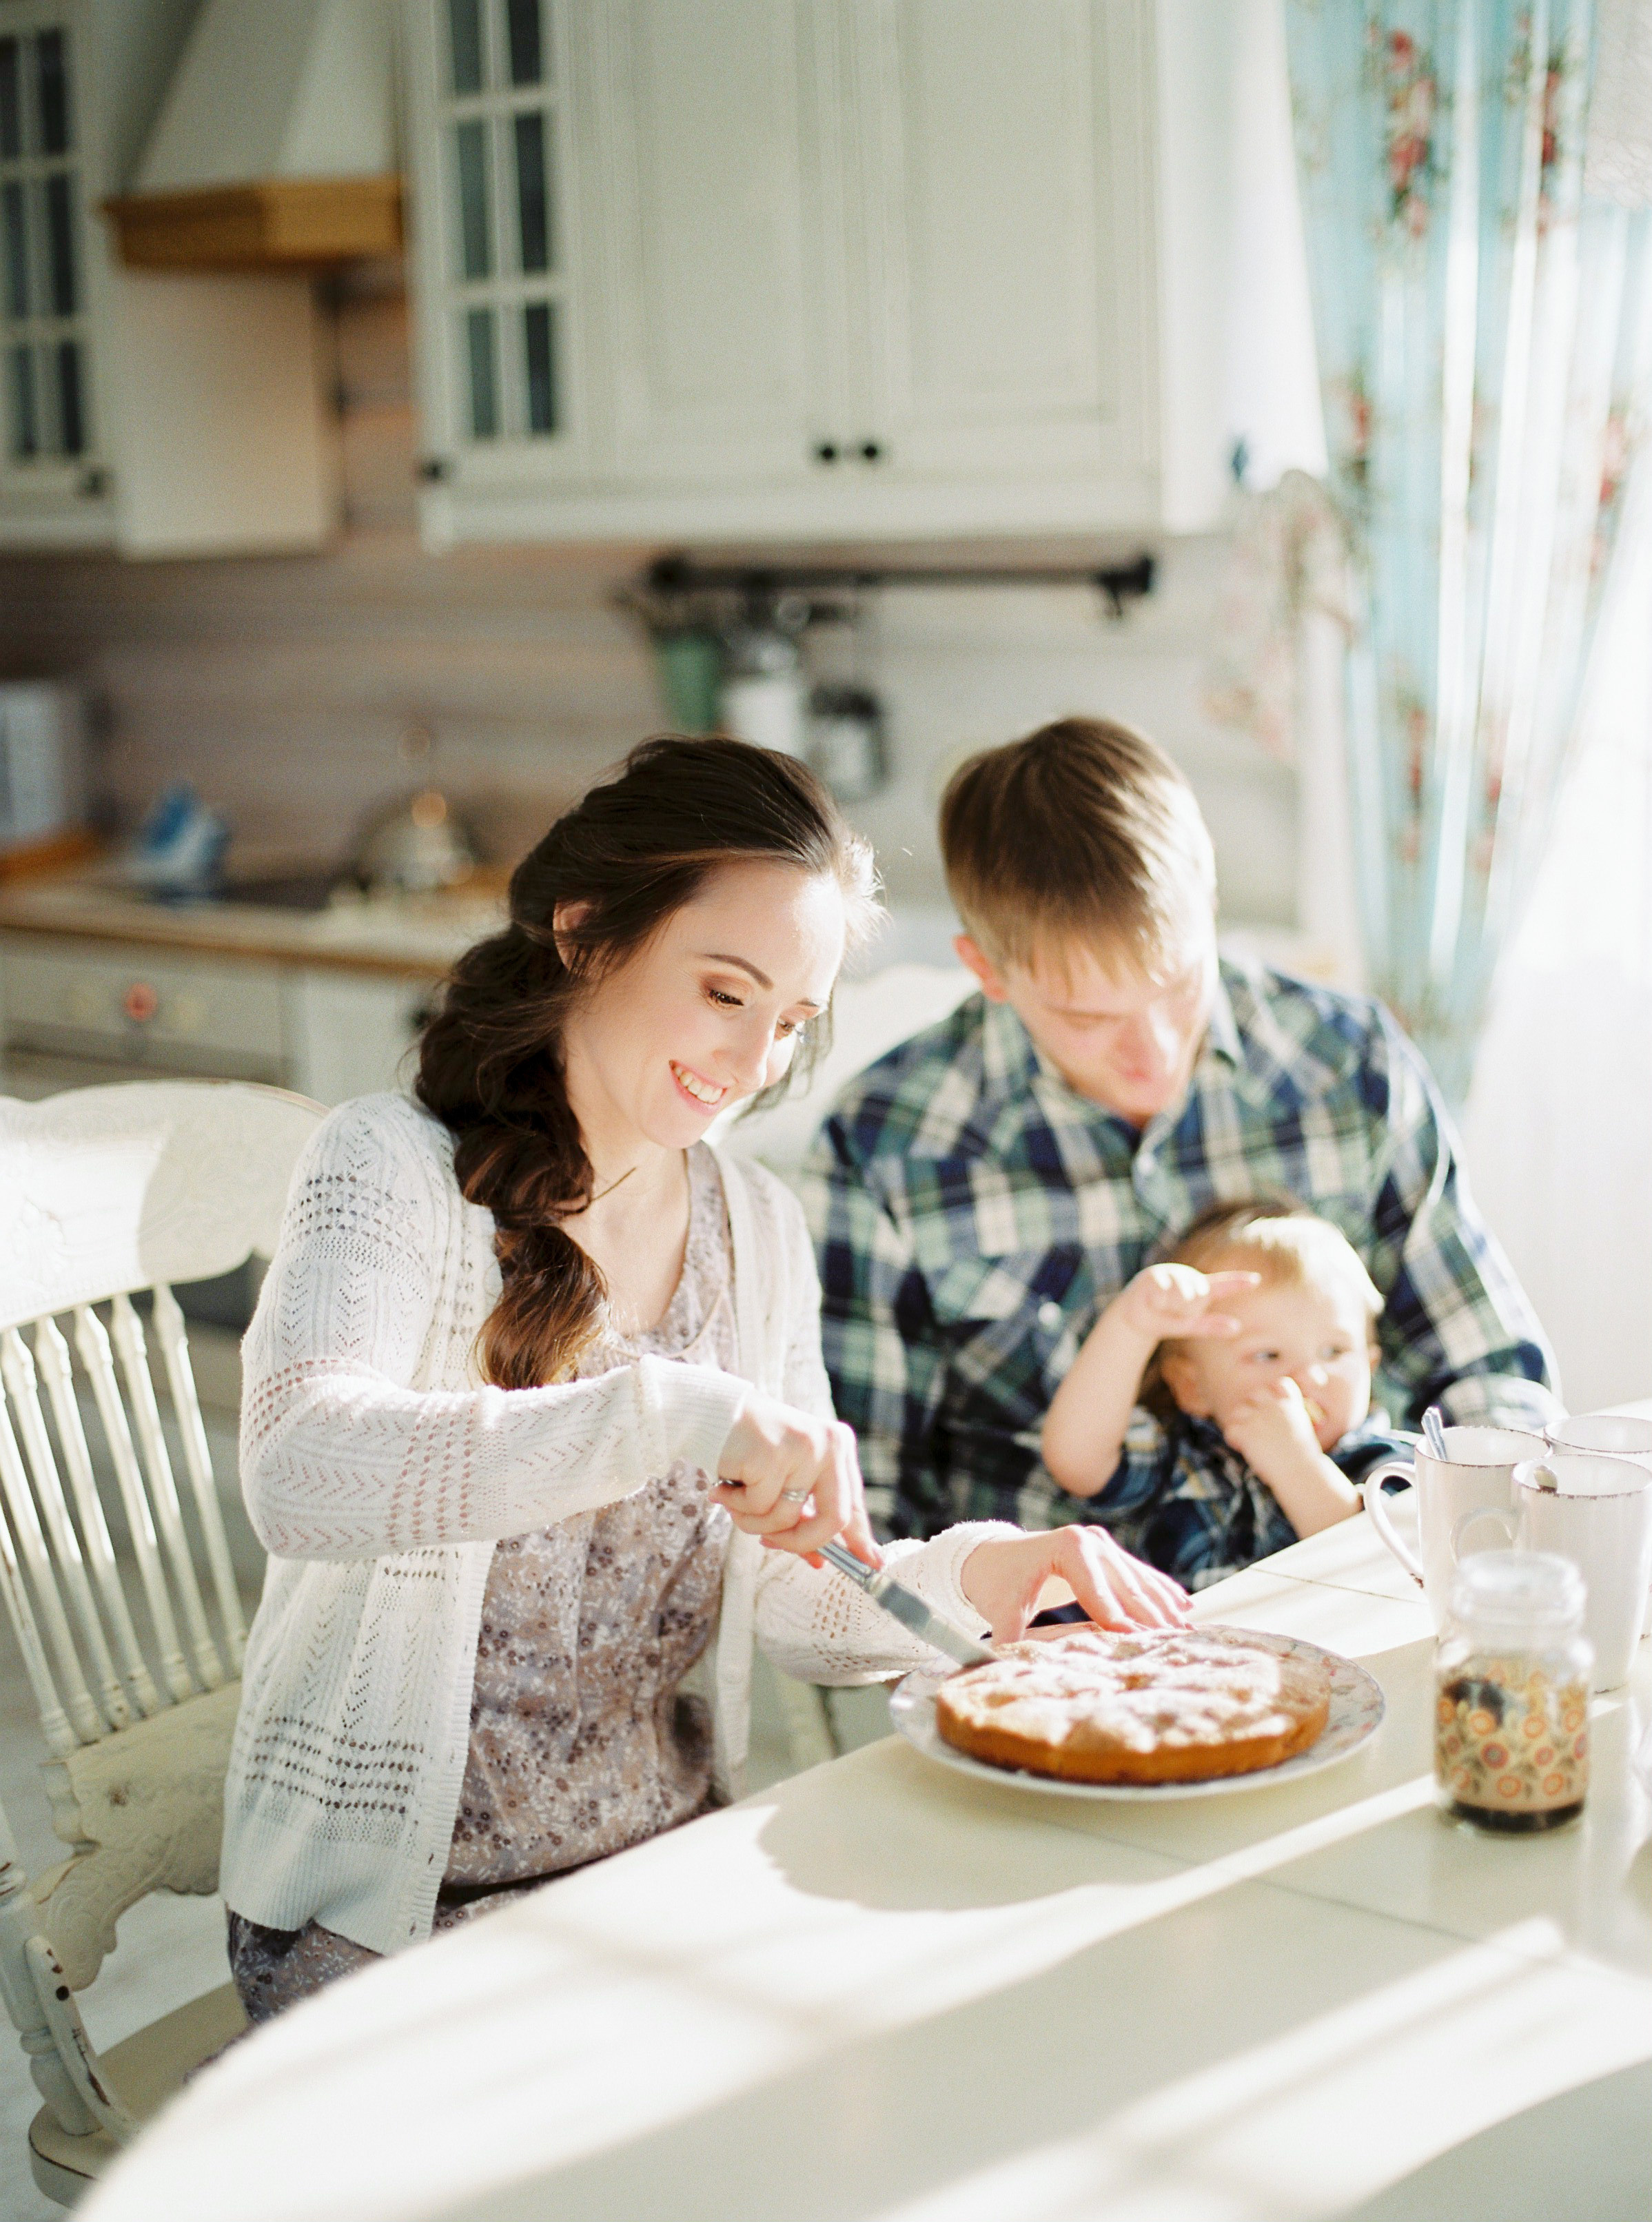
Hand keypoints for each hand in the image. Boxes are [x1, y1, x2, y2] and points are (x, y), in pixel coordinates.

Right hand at [710, 1392, 882, 1568]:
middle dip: (798, 1542)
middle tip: (769, 1544)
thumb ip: (804, 1519)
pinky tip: (724, 1488)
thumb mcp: (788, 1483)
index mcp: (839, 1448)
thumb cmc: (755, 1452)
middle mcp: (829, 1445)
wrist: (716, 1414)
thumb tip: (819, 1562)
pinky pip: (758, 1506)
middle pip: (833, 1519)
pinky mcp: (772, 1453)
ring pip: (787, 1518)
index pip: (854, 1504)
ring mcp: (803, 1448)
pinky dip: (737, 1505)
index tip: (873, 1562)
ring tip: (735, 1500)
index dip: (860, 1539)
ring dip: (755, 1523)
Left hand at [960, 1526, 1190, 1645]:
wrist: (994, 1556)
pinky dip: (1161, 1590)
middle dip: (1153, 1617)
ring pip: (1140, 1580)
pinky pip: (1140, 1574)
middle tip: (1179, 1644)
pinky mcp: (1108, 1551)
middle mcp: (1090, 1540)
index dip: (1121, 1621)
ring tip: (1189, 1632)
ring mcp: (1102, 1543)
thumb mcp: (1001, 1612)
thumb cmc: (998, 1585)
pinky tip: (1185, 1606)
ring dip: (1164, 1606)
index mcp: (1067, 1548)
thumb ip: (1007, 1640)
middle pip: (1128, 1586)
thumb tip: (1007, 1667)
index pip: (1100, 1593)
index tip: (1142, 1645)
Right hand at [1108, 1264, 1259, 1346]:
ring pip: (1181, 1297)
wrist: (1131, 1318)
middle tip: (1170, 1311)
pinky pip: (1163, 1295)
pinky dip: (1156, 1304)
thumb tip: (1237, 1327)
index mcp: (1200, 1290)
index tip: (1257, 1280)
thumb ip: (1211, 1326)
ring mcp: (1172, 1274)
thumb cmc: (1162, 1320)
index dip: (1239, 1282)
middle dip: (1184, 1310)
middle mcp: (1188, 1278)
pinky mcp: (1155, 1276)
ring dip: (1169, 1308)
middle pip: (1197, 1297)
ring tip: (1159, 1305)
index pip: (1223, 1285)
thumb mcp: (1187, 1326)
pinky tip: (1150, 1301)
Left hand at [1220, 1377, 1323, 1475]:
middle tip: (1255, 1427)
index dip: (1273, 1392)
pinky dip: (1234, 1440)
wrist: (1301, 1472)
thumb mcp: (1302, 1432)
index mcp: (1292, 1406)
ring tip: (1247, 1440)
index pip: (1281, 1384)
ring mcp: (1259, 1418)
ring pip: (1237, 1412)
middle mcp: (1274, 1407)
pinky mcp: (1246, 1432)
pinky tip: (1243, 1448)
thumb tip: (1272, 1426)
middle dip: (1252, 1408)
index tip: (1272, 1407)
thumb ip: (1286, 1422)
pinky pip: (1230, 1430)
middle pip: (1254, 1394)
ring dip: (1239, 1424)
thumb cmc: (1304, 1459)